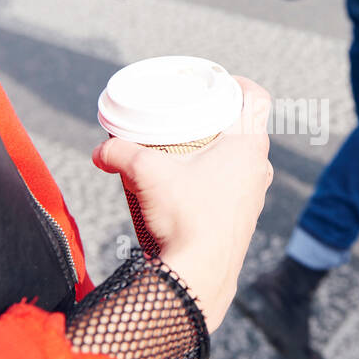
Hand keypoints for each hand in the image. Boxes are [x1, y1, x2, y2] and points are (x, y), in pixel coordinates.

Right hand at [92, 78, 273, 330]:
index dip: (242, 84)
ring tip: (193, 149)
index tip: (222, 82)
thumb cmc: (185, 218)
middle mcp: (260, 169)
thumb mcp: (146, 175)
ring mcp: (256, 196)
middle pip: (249, 128)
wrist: (200, 276)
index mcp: (248, 146)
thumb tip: (98, 152)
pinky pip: (239, 186)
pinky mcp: (247, 219)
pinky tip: (197, 185)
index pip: (258, 100)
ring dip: (224, 150)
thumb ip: (119, 154)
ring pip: (245, 160)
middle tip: (195, 115)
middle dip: (223, 118)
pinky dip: (221, 178)